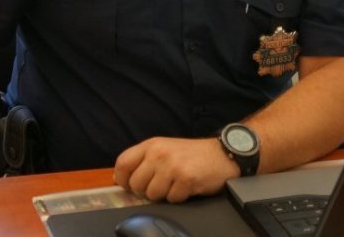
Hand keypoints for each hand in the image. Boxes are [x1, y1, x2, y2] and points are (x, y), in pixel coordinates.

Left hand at [113, 137, 238, 202]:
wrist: (222, 154)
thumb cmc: (191, 154)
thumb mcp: (164, 149)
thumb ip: (143, 161)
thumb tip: (121, 179)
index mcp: (151, 145)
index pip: (123, 163)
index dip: (122, 179)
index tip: (129, 185)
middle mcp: (159, 153)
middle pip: (136, 184)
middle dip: (146, 190)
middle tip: (161, 185)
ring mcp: (172, 166)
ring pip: (152, 194)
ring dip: (164, 194)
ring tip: (175, 184)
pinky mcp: (186, 179)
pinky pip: (172, 199)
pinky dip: (179, 197)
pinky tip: (187, 186)